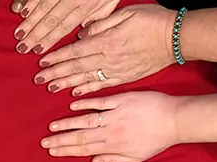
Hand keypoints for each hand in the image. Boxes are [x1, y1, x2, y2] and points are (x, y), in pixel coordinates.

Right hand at [15, 0, 117, 53]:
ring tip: (18, 34)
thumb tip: (83, 33)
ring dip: (30, 21)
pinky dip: (31, 2)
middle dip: (35, 34)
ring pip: (44, 6)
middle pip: (51, 19)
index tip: (37, 50)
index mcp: (87, 5)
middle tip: (22, 47)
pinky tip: (22, 12)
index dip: (50, 39)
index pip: (65, 26)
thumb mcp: (110, 1)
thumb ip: (98, 17)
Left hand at [34, 4, 176, 95]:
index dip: (57, 57)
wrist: (178, 38)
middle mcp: (110, 59)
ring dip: (66, 83)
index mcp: (108, 41)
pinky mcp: (125, 77)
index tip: (42, 62)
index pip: (76, 51)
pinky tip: (74, 92)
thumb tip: (83, 35)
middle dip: (55, 73)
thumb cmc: (153, 21)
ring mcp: (117, 70)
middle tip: (38, 79)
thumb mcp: (126, 13)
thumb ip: (102, 24)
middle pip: (76, 67)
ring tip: (50, 87)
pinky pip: (102, 85)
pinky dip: (86, 89)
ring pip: (86, 78)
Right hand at [41, 92, 179, 161]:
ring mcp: (115, 114)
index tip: (51, 152)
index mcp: (113, 146)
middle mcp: (110, 131)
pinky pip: (100, 102)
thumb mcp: (137, 158)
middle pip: (80, 136)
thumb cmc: (157, 140)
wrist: (175, 120)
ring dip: (67, 124)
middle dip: (60, 140)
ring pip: (86, 120)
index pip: (84, 149)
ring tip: (52, 126)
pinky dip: (85, 103)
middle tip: (44, 142)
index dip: (66, 151)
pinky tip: (72, 105)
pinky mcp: (122, 100)